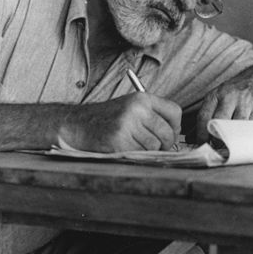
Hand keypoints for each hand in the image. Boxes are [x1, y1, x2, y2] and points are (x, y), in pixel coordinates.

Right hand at [58, 93, 181, 151]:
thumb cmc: (107, 119)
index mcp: (142, 98)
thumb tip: (175, 135)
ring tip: (134, 145)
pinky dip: (135, 156)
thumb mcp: (130, 107)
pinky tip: (124, 149)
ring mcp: (127, 125)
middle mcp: (137, 109)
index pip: (175, 112)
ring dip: (148, 151)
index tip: (169, 134)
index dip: (175, 127)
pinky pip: (140, 154)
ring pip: (155, 146)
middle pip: (168, 133)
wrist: (77, 124)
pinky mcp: (119, 141)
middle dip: (164, 145)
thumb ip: (152, 116)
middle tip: (155, 147)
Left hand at [196, 63, 252, 141]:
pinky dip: (245, 136)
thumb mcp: (220, 97)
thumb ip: (207, 116)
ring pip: (234, 127)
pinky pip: (250, 127)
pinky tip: (243, 140)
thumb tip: (190, 138)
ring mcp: (245, 102)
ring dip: (231, 140)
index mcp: (216, 95)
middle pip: (217, 122)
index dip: (201, 135)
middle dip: (215, 139)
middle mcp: (229, 96)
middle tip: (215, 150)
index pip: (203, 117)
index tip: (201, 146)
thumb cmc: (239, 90)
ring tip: (229, 148)